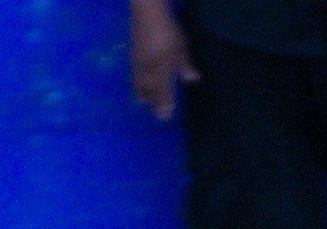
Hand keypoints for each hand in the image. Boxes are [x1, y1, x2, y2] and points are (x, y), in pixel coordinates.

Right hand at [128, 0, 187, 116]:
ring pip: (140, 83)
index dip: (164, 104)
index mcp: (161, 68)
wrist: (147, 14)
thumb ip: (185, 64)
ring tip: (143, 101)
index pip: (163, 90)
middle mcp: (149, 69)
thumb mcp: (181, 45)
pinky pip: (135, 74)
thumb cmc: (167, 29)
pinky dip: (137, 83)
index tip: (165, 116)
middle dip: (153, 102)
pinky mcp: (134, 54)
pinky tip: (137, 83)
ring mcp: (139, 62)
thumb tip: (192, 79)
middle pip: (150, 90)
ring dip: (143, 94)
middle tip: (155, 113)